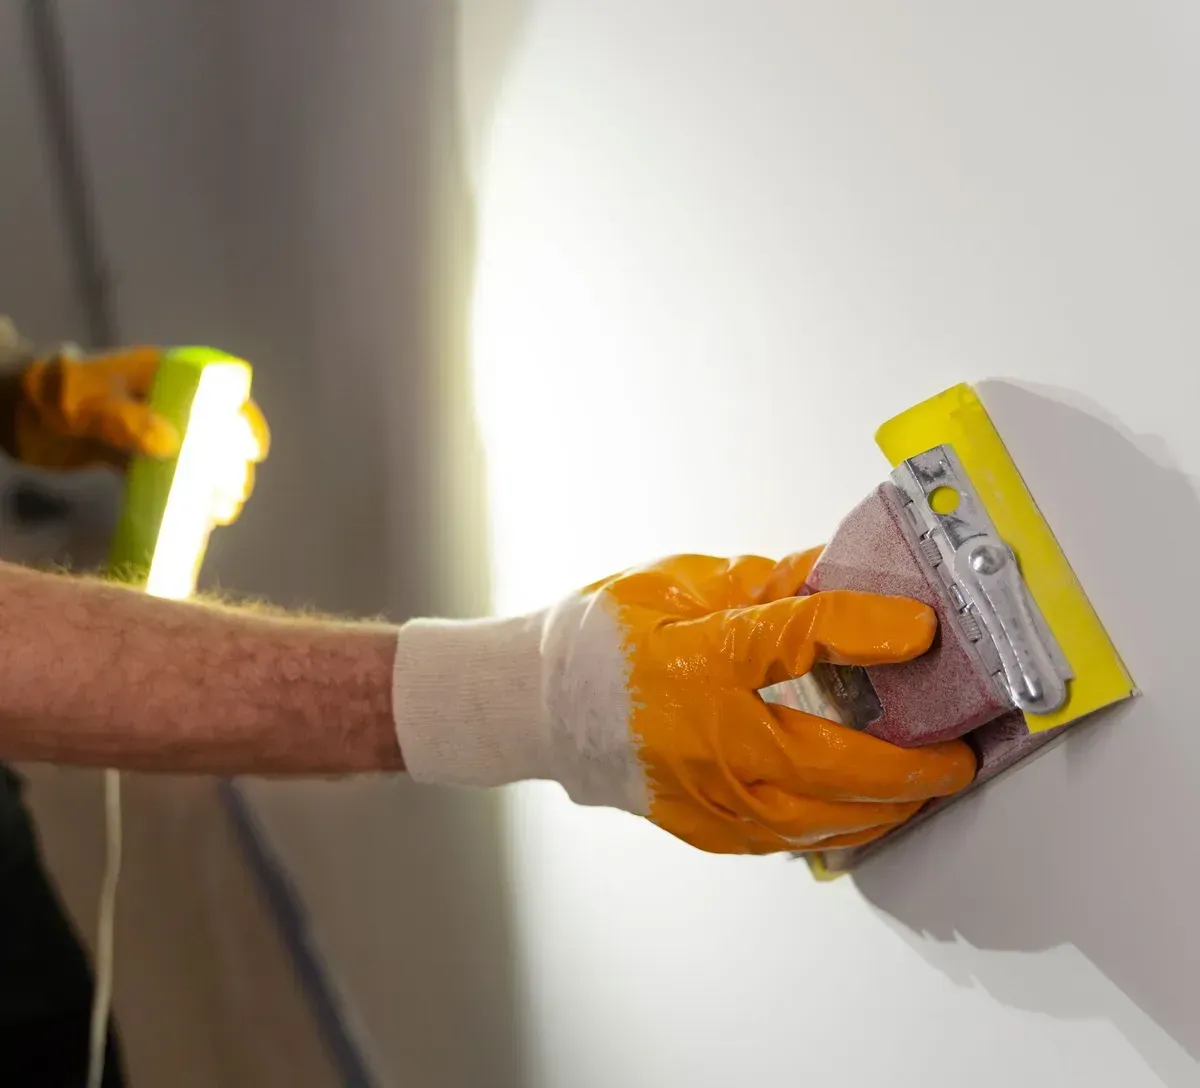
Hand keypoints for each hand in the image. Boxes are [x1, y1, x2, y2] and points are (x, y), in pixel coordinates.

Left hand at [15, 347, 268, 524]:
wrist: (7, 411)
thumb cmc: (46, 394)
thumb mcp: (82, 404)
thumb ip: (124, 420)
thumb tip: (172, 444)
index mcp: (160, 374)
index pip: (216, 392)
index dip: (240, 419)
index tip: (253, 451)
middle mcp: (161, 400)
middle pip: (211, 431)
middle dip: (229, 463)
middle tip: (235, 494)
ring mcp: (147, 427)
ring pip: (192, 457)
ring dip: (209, 484)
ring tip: (222, 512)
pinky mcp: (129, 454)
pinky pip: (164, 477)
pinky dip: (180, 497)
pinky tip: (194, 519)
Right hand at [544, 551, 976, 853]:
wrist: (538, 706)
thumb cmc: (601, 639)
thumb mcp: (679, 583)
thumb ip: (766, 584)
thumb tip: (840, 571)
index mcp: (694, 660)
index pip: (798, 639)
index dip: (868, 628)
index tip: (921, 626)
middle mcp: (702, 737)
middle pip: (831, 764)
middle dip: (911, 765)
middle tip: (958, 754)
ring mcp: (702, 794)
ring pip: (818, 820)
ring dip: (886, 807)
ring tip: (929, 787)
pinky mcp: (702, 825)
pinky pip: (786, 839)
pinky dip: (838, 828)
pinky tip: (868, 812)